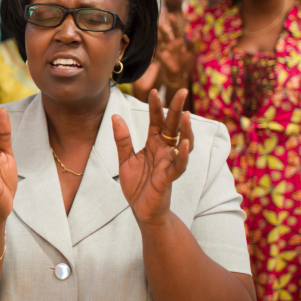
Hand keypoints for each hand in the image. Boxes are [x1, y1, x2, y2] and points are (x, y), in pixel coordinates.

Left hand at [113, 89, 193, 225]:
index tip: (153, 90)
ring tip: (185, 114)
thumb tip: (115, 116)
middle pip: (172, 127)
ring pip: (181, 143)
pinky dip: (183, 155)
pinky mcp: (168, 178)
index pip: (156, 121)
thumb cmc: (137, 185)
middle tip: (181, 91)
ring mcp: (168, 163)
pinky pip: (179, 166)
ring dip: (185, 130)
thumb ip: (122, 139)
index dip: (155, 107)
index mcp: (154, 144)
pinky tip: (185, 145)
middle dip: (177, 109)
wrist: (141, 210)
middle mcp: (164, 151)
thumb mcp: (125, 159)